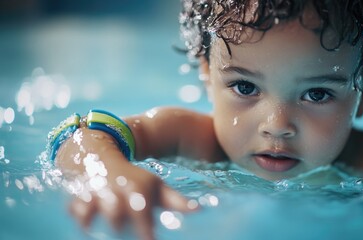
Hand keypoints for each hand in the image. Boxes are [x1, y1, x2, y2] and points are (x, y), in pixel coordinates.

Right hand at [68, 160, 194, 239]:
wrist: (101, 155)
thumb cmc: (133, 178)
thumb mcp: (155, 187)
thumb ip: (175, 201)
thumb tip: (199, 210)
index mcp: (137, 191)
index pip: (143, 216)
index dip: (145, 233)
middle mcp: (116, 192)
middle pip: (115, 216)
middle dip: (119, 228)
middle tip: (125, 234)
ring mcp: (95, 194)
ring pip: (91, 211)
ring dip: (94, 221)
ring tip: (99, 234)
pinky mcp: (79, 196)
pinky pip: (74, 207)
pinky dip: (77, 216)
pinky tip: (85, 226)